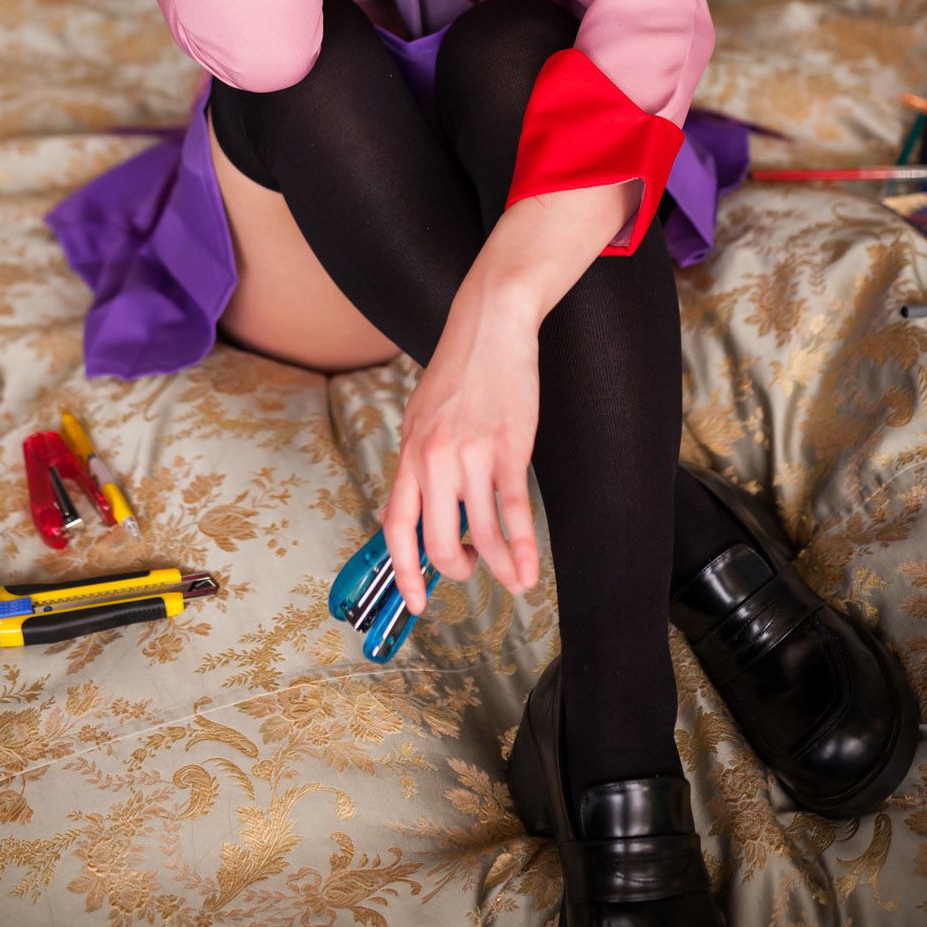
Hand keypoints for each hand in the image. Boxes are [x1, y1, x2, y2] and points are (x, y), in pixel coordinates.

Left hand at [380, 280, 541, 615]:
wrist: (489, 325)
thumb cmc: (457, 370)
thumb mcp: (421, 416)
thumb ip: (416, 462)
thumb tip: (408, 508)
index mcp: (410, 452)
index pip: (396, 526)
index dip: (404, 571)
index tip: (415, 600)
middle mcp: (434, 459)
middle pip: (438, 541)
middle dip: (457, 569)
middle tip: (472, 568)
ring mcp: (472, 456)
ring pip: (481, 535)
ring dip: (499, 568)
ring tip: (512, 578)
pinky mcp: (509, 449)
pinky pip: (513, 514)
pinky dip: (523, 549)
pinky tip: (530, 568)